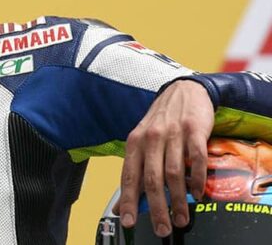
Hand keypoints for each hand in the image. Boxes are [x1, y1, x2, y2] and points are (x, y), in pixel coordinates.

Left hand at [116, 80, 212, 236]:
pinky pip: (196, 158)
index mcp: (134, 142)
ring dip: (178, 199)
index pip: (129, 175)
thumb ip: (134, 171)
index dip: (128, 200)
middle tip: (162, 229)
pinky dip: (198, 179)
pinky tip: (198, 194)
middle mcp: (151, 138)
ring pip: (174, 172)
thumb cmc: (161, 122)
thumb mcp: (141, 142)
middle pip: (152, 178)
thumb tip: (121, 205)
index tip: (127, 221)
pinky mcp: (194, 130)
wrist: (183, 91)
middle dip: (156, 207)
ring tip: (181, 219)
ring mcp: (173, 133)